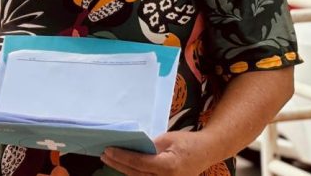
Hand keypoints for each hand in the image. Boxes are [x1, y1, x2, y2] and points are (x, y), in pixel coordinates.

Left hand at [102, 131, 216, 175]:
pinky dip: (134, 173)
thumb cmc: (187, 143)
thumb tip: (132, 147)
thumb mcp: (167, 138)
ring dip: (124, 170)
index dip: (122, 157)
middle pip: (136, 173)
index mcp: (168, 167)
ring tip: (110, 159)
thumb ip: (150, 145)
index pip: (139, 163)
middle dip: (119, 164)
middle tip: (104, 154)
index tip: (108, 150)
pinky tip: (124, 166)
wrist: (206, 152)